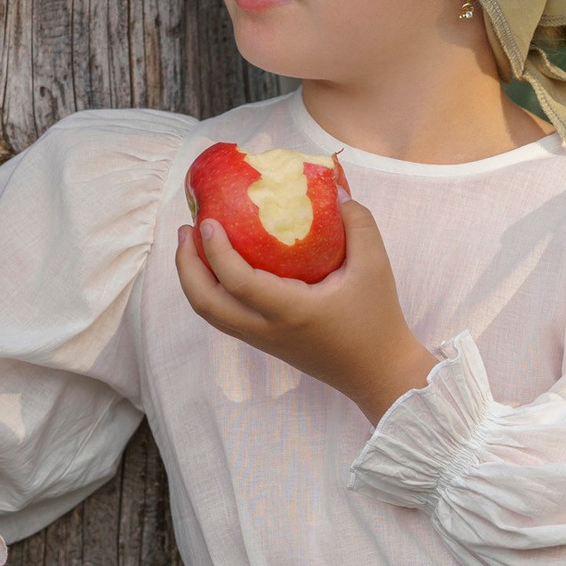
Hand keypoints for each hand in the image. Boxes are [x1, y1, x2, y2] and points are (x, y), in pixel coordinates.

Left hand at [174, 200, 437, 417]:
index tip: (206, 222)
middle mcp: (267, 330)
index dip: (215, 252)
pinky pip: (225, 317)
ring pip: (211, 315)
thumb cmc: (377, 320)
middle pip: (206, 304)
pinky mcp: (265, 343)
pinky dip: (211, 291)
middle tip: (187, 230)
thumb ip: (358, 225)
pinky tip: (219, 266)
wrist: (378, 373)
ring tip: (193, 245)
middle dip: (187, 266)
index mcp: (290, 311)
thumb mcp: (376, 267)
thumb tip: (337, 192)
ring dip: (194, 279)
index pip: (238, 283)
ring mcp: (263, 340)